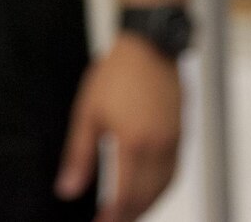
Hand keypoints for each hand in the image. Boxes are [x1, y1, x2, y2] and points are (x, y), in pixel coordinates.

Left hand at [55, 35, 182, 221]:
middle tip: (111, 221)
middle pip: (146, 198)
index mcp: (133, 145)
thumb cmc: (117, 74)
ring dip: (146, 205)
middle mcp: (159, 148)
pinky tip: (147, 189)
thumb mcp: (88, 114)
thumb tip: (68, 188)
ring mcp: (174, 142)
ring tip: (127, 212)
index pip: (124, 198)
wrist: (149, 46)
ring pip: (164, 189)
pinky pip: (174, 172)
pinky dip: (161, 188)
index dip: (112, 218)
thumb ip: (78, 156)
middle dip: (129, 216)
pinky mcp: (182, 134)